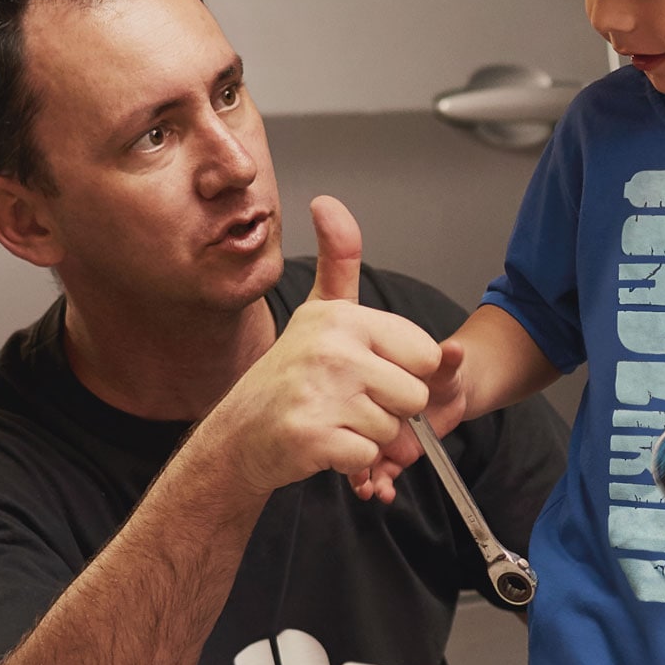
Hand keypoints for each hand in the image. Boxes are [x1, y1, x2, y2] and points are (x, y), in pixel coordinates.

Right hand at [201, 195, 442, 497]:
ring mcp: (321, 394)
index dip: (405, 374)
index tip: (368, 373)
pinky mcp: (312, 436)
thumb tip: (327, 202)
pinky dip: (352, 461)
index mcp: (342, 319)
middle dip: (391, 412)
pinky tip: (323, 444)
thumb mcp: (318, 313)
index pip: (426, 355)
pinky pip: (369, 457)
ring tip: (333, 421)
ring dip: (369, 438)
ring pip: (394, 432)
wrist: (239, 435)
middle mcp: (332, 350)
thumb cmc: (288, 377)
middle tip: (349, 403)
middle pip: (415, 396)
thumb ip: (338, 260)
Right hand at [355, 337, 464, 503]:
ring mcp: (378, 435)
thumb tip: (454, 350)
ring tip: (368, 486)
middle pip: (355, 431)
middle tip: (360, 465)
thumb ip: (447, 361)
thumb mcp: (444, 368)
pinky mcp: (389, 455)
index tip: (353, 423)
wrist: (452, 392)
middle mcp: (372, 412)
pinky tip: (382, 492)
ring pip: (362, 456)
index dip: (354, 413)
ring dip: (362, 474)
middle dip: (355, 448)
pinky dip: (379, 484)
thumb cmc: (440, 374)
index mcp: (375, 388)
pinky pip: (378, 472)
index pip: (357, 401)